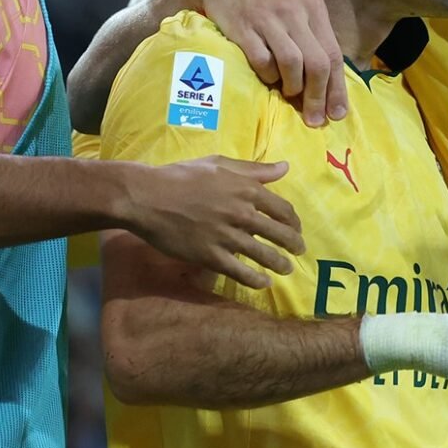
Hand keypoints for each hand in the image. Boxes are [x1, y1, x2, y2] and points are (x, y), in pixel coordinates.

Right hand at [125, 156, 304, 288]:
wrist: (148, 196)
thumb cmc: (182, 176)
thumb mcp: (220, 164)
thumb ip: (254, 169)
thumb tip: (285, 168)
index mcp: (247, 189)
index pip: (282, 209)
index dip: (294, 222)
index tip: (296, 228)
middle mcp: (242, 213)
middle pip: (279, 234)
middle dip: (294, 244)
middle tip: (299, 251)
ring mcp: (227, 236)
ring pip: (264, 255)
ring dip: (280, 264)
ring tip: (286, 270)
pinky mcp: (210, 256)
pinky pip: (240, 272)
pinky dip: (256, 280)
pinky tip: (263, 283)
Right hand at [182, 0, 346, 126]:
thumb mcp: (296, 5)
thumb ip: (313, 36)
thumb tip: (329, 81)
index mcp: (313, 7)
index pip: (334, 54)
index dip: (337, 88)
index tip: (338, 113)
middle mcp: (295, 11)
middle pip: (317, 63)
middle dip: (319, 97)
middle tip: (314, 118)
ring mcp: (268, 19)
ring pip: (293, 64)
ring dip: (293, 87)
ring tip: (289, 94)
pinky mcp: (243, 28)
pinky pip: (263, 62)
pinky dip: (268, 76)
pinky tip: (268, 78)